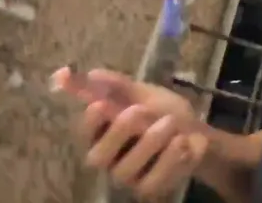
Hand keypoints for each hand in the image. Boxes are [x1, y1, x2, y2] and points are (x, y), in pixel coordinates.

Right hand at [51, 67, 209, 198]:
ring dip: (151, 141)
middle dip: (118, 131)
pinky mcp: (148, 188)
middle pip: (97, 157)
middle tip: (139, 109)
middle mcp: (108, 158)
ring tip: (170, 122)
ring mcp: (127, 176)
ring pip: (125, 170)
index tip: (101, 103)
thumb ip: (109, 84)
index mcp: (100, 133)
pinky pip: (151, 182)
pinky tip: (181, 142)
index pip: (83, 131)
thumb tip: (65, 73)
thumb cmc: (159, 110)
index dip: (89, 120)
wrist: (196, 130)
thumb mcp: (138, 92)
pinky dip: (168, 160)